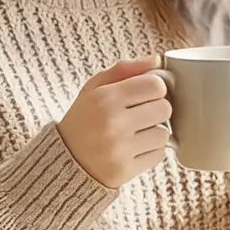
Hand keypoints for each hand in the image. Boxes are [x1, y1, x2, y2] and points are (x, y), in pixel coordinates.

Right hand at [55, 55, 175, 190]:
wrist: (64, 160)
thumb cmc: (84, 119)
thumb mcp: (95, 88)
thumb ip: (124, 70)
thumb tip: (157, 59)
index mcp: (105, 98)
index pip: (155, 85)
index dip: (155, 89)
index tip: (145, 95)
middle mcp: (113, 123)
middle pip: (164, 108)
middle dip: (156, 110)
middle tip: (140, 115)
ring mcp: (119, 149)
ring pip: (163, 134)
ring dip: (154, 133)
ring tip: (135, 134)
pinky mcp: (125, 170)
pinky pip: (158, 155)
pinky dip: (150, 152)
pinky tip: (133, 149)